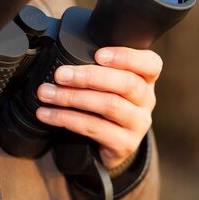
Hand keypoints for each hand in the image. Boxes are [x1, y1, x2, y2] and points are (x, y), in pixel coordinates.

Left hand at [36, 47, 161, 169]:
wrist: (112, 144)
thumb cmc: (108, 105)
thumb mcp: (110, 84)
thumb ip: (99, 69)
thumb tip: (64, 61)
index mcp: (146, 79)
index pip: (151, 63)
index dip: (126, 57)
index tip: (98, 55)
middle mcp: (146, 100)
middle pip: (127, 83)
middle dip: (90, 76)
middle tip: (61, 75)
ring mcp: (138, 124)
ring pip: (109, 105)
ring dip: (73, 97)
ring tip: (47, 93)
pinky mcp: (125, 144)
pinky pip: (94, 128)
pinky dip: (67, 119)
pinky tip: (48, 115)